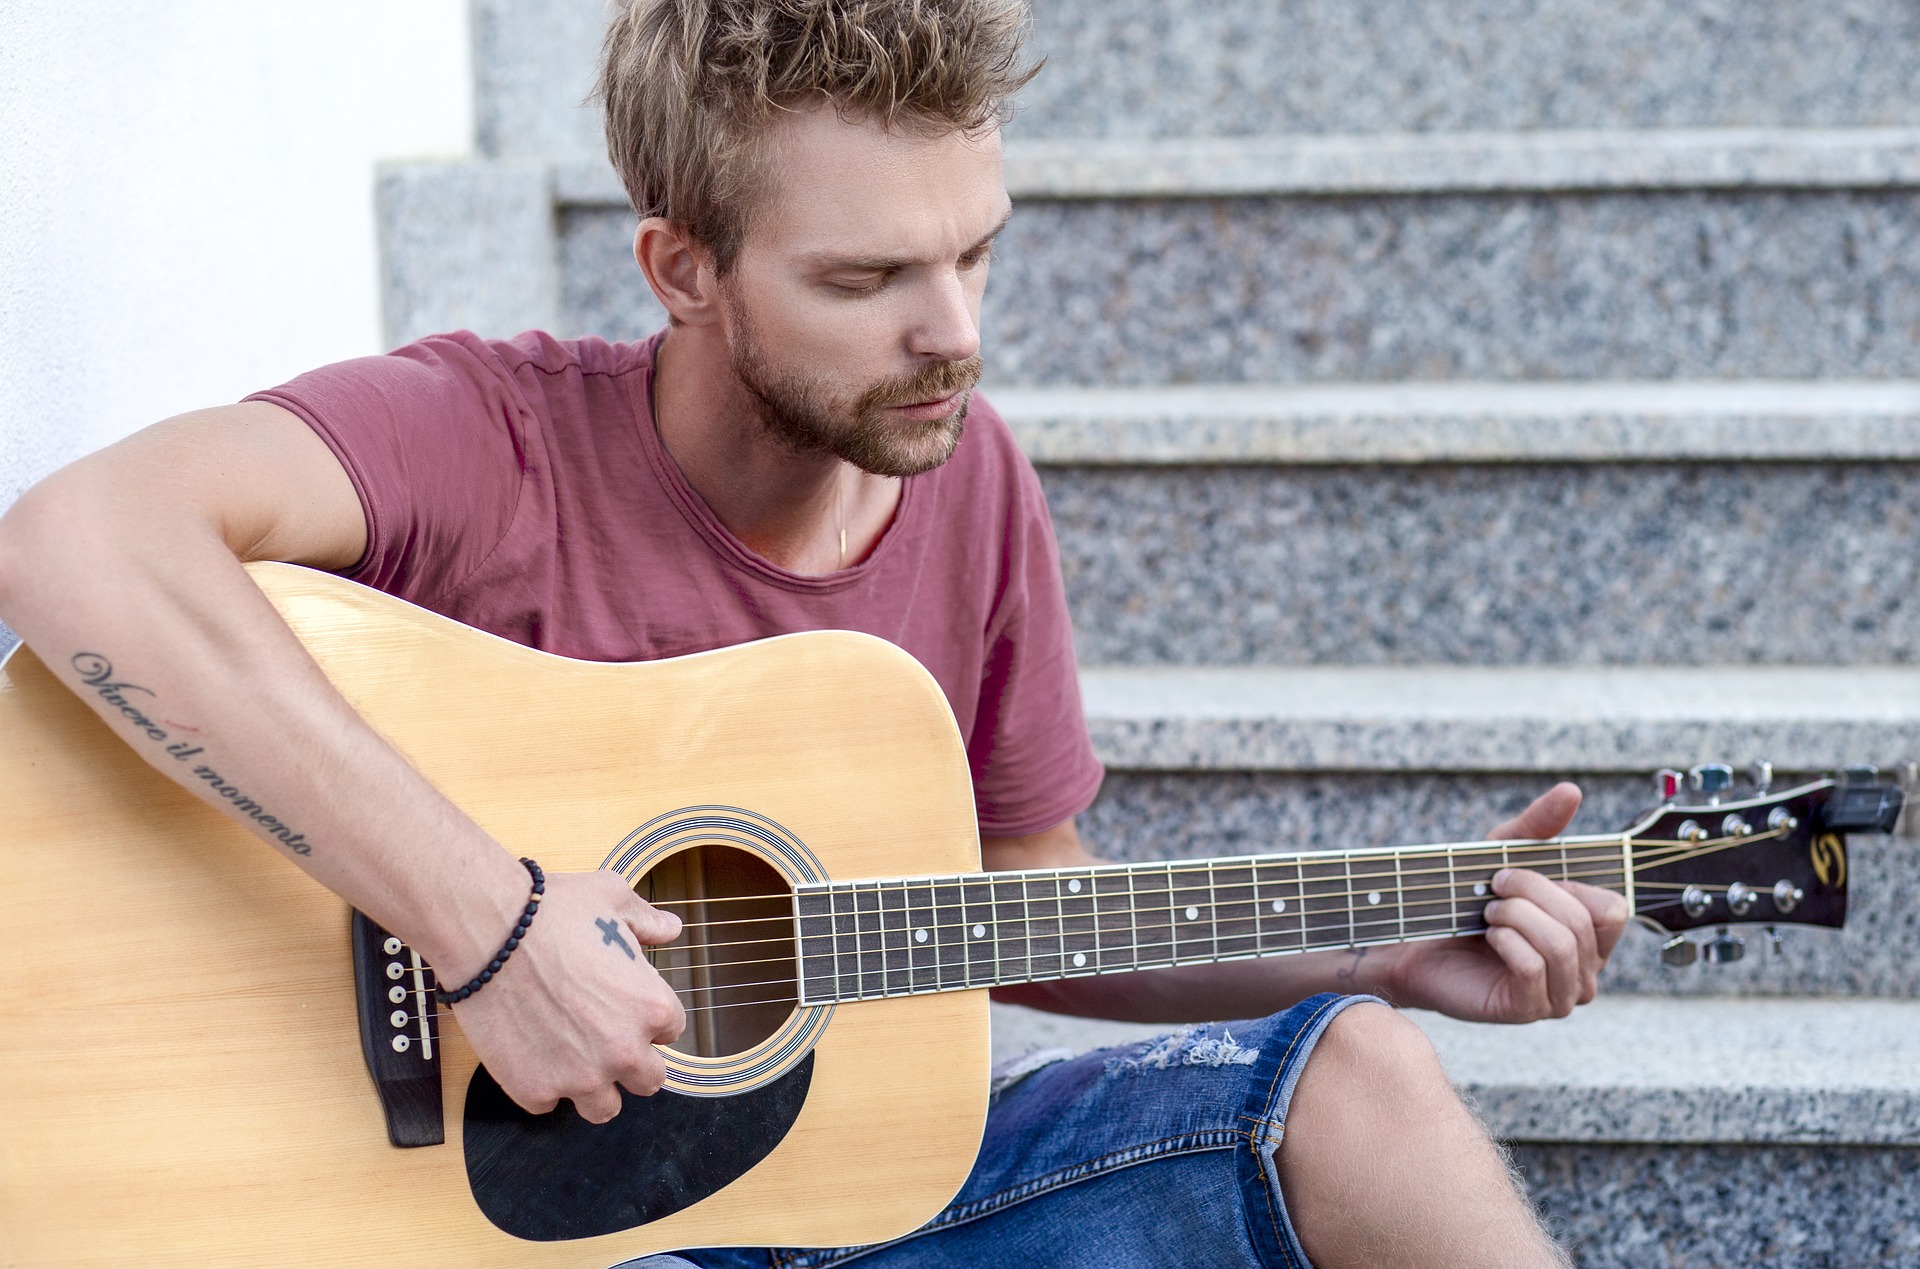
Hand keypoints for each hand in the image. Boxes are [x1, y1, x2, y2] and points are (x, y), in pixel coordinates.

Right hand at [449, 870, 685, 1122]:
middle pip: (648, 1081)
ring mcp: (578, 1077)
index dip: (646, 1018)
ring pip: (603, 1107)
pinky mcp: (533, 1090)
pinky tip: (529, 1051)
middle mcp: (623, 1051)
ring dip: (592, 1086)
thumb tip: (670, 928)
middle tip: (602, 1036)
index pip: (671, 1031)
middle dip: (631, 1061)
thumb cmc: (551, 911)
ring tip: (569, 1055)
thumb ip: (647, 921)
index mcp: (652, 1008)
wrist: (487, 930)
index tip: (622, 1005)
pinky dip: (540, 1084)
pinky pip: (547, 1103)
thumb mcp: (612, 899)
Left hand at [1369, 782, 1628, 1022]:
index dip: (1566, 885)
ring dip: (1516, 916)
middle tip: (1493, 887)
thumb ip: (1538, 825)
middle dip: (1531, 893)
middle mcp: (1585, 971)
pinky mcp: (1527, 1010)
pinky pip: (1534, 969)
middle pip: (1582, 923)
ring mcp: (1560, 995)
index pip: (1612, 909)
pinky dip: (1506, 942)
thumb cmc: (1465, 900)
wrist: (1415, 941)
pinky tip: (1487, 936)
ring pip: (1562, 946)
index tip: (1518, 873)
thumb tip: (1571, 791)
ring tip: (1488, 911)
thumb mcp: (1503, 852)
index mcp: (1590, 936)